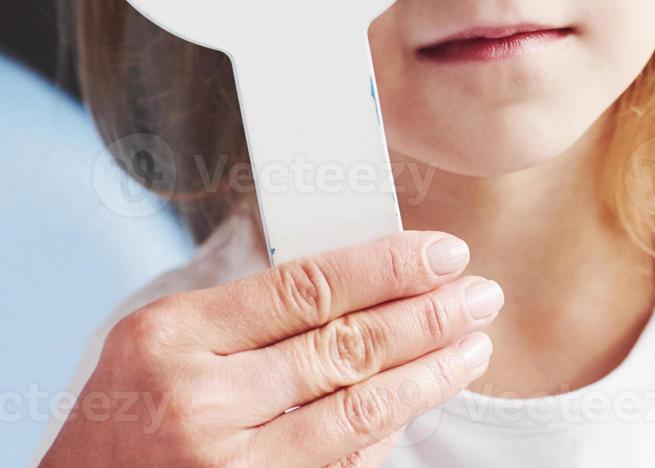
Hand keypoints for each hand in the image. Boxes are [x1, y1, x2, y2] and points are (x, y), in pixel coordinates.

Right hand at [41, 231, 502, 466]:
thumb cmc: (129, 415)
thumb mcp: (165, 343)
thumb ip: (253, 315)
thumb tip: (371, 282)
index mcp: (175, 337)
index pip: (307, 287)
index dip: (388, 266)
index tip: (445, 252)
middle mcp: (200, 401)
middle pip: (345, 346)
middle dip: (428, 316)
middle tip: (481, 294)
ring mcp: (228, 464)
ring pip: (359, 411)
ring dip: (429, 376)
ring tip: (473, 347)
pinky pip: (343, 464)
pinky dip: (389, 433)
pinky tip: (422, 402)